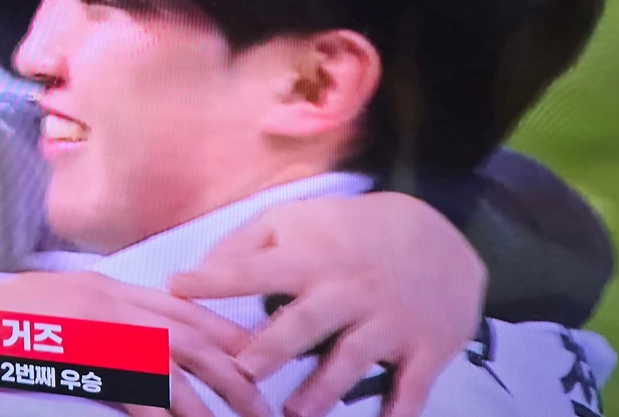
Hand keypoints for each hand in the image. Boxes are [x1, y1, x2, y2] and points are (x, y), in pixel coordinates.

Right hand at [0, 271, 270, 416]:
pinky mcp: (81, 355)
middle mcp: (109, 299)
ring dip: (212, 397)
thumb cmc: (2, 319)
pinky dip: (163, 408)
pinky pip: (136, 386)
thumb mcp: (60, 305)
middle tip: (264, 397)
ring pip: (174, 361)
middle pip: (190, 332)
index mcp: (106, 285)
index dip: (222, 330)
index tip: (254, 355)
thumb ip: (102, 317)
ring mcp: (96, 326)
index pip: (180, 305)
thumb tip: (138, 351)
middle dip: (233, 364)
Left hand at [169, 192, 485, 416]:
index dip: (215, 278)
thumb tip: (192, 274)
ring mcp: (389, 320)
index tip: (175, 287)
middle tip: (242, 370)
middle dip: (273, 347)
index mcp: (310, 259)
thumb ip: (241, 245)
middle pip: (305, 321)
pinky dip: (399, 411)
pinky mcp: (426, 347)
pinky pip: (412, 386)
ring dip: (324, 388)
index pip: (255, 269)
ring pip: (353, 359)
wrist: (442, 234)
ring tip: (294, 411)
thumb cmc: (347, 232)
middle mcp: (347, 290)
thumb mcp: (295, 221)